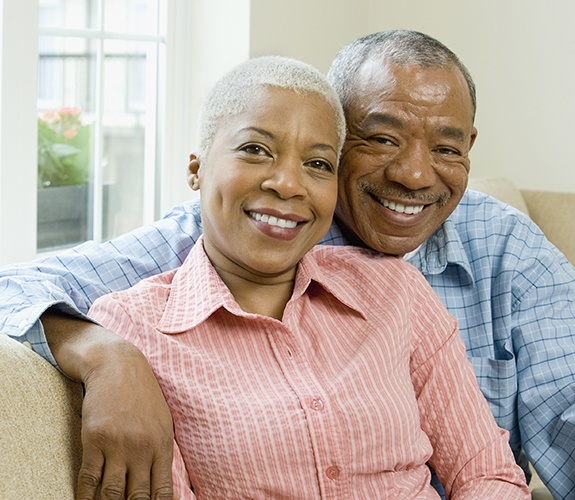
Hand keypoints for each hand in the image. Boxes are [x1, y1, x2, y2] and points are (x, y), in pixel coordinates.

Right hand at [42, 310, 176, 498]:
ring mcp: (118, 444)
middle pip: (137, 497)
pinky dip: (85, 497)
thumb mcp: (162, 420)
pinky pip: (88, 479)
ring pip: (112, 493)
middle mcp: (142, 448)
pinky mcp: (94, 439)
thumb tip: (164, 482)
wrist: (116, 364)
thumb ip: (162, 451)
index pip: (162, 491)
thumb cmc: (141, 393)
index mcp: (162, 445)